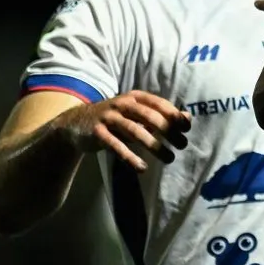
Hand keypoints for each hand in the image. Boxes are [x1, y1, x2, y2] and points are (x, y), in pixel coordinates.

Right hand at [59, 90, 191, 171]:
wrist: (76, 123)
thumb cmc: (115, 119)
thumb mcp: (137, 114)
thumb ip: (161, 115)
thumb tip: (187, 118)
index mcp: (134, 97)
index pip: (159, 104)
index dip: (174, 116)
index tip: (186, 130)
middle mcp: (122, 104)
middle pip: (150, 117)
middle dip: (168, 132)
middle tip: (182, 146)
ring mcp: (108, 118)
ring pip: (135, 131)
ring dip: (154, 146)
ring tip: (169, 159)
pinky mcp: (97, 133)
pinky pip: (115, 145)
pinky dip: (130, 157)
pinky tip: (142, 168)